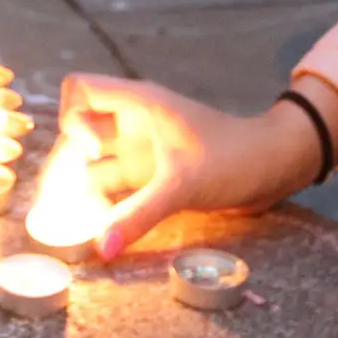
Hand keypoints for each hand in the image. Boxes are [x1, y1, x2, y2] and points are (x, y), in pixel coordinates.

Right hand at [59, 73, 326, 260]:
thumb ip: (138, 215)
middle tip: (62, 202)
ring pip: (96, 164)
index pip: (80, 89)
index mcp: (138, 104)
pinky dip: (106, 205)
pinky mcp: (154, 175)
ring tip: (76, 223)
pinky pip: (117, 186)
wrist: (274, 169)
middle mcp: (134, 123)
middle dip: (68, 164)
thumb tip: (100, 249)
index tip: (91, 151)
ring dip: (84, 189)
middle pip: (79, 133)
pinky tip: (102, 230)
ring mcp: (143, 150)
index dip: (72, 117)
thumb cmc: (232, 159)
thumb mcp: (182, 185)